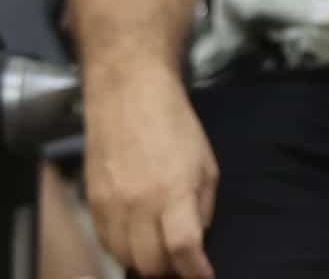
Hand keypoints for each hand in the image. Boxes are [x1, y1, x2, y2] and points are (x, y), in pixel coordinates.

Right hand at [82, 56, 217, 278]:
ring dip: (147, 262)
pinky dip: (124, 250)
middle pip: (151, 262)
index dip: (195, 271)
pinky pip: (106, 243)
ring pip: (126, 258)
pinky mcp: (93, 203)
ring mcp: (111, 205)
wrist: (129, 97)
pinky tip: (138, 240)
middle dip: (172, 270)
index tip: (204, 276)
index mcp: (174, 190)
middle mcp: (139, 203)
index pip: (183, 247)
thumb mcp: (206, 163)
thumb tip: (198, 238)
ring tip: (162, 253)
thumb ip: (203, 205)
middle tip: (184, 264)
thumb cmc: (175, 126)